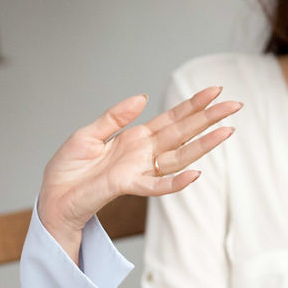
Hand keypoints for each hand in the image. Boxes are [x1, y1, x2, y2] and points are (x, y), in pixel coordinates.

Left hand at [38, 87, 240, 242]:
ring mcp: (138, 171)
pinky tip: (196, 173)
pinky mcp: (127, 186)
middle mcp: (143, 154)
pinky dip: (176, 182)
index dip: (192, 105)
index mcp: (135, 138)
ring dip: (203, 146)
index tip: (215, 90)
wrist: (53, 197)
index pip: (171, 119)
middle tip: (235, 105)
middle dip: (208, 119)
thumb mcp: (88, 134)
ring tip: (227, 131)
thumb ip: (115, 117)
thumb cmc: (68, 169)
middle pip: (182, 133)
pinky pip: (157, 186)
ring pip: (178, 157)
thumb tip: (142, 97)